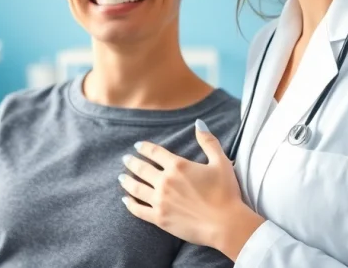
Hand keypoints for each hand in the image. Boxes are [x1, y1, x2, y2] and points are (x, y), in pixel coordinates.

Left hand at [119, 119, 265, 258]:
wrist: (225, 224)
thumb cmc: (226, 192)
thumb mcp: (220, 162)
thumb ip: (208, 141)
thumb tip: (199, 123)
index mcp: (178, 166)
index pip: (155, 152)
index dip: (145, 147)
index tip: (137, 146)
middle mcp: (165, 182)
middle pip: (142, 169)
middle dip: (132, 162)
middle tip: (125, 159)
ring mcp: (160, 201)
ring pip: (136, 188)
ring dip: (127, 181)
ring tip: (121, 177)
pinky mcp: (160, 218)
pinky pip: (139, 210)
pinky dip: (130, 204)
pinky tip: (126, 200)